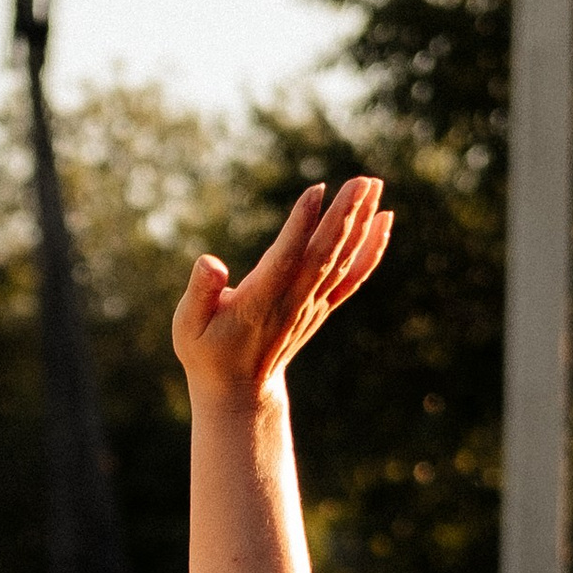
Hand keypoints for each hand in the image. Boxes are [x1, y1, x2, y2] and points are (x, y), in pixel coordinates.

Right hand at [171, 177, 389, 408]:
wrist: (240, 392)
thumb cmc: (207, 353)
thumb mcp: (188, 326)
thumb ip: (199, 293)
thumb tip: (210, 262)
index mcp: (260, 301)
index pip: (285, 257)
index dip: (301, 224)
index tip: (317, 190)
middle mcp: (292, 301)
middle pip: (324, 254)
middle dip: (344, 216)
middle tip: (362, 180)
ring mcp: (312, 305)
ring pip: (341, 259)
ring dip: (360, 222)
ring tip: (373, 184)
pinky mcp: (321, 306)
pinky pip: (352, 276)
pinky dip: (371, 249)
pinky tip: (383, 220)